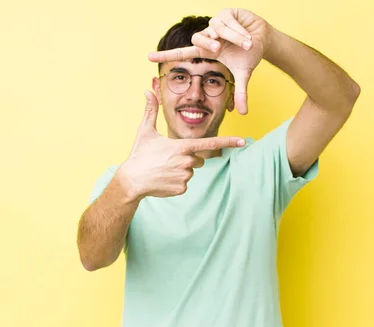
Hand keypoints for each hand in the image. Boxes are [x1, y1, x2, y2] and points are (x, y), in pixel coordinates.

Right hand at [118, 91, 245, 198]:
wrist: (131, 180)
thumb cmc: (139, 155)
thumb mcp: (145, 132)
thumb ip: (150, 111)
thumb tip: (147, 91)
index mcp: (182, 146)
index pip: (210, 143)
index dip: (228, 141)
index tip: (242, 141)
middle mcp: (187, 161)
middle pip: (198, 158)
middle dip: (187, 158)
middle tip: (168, 159)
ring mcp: (185, 176)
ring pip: (191, 172)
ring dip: (181, 170)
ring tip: (163, 169)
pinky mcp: (182, 188)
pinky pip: (185, 184)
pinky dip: (176, 182)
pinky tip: (163, 179)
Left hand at [148, 8, 269, 114]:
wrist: (264, 38)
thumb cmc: (249, 53)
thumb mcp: (243, 73)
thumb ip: (241, 92)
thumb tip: (243, 113)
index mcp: (207, 50)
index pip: (183, 53)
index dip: (166, 55)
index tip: (148, 57)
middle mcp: (208, 36)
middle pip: (198, 38)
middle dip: (209, 43)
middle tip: (220, 48)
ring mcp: (215, 23)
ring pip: (217, 29)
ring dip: (235, 38)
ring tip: (246, 44)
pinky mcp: (225, 12)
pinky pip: (228, 21)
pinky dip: (239, 29)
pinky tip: (247, 33)